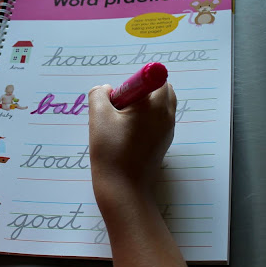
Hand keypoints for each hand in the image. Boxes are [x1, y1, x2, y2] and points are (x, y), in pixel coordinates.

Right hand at [88, 83, 175, 203]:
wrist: (123, 189)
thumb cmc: (111, 151)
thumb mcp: (98, 117)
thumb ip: (99, 94)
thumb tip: (106, 90)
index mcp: (155, 105)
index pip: (155, 77)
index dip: (135, 81)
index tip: (121, 97)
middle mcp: (167, 115)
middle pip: (160, 90)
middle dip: (140, 91)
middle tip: (119, 107)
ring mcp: (167, 131)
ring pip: (159, 106)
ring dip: (142, 106)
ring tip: (121, 123)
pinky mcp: (163, 143)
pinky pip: (157, 121)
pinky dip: (143, 121)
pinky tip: (125, 136)